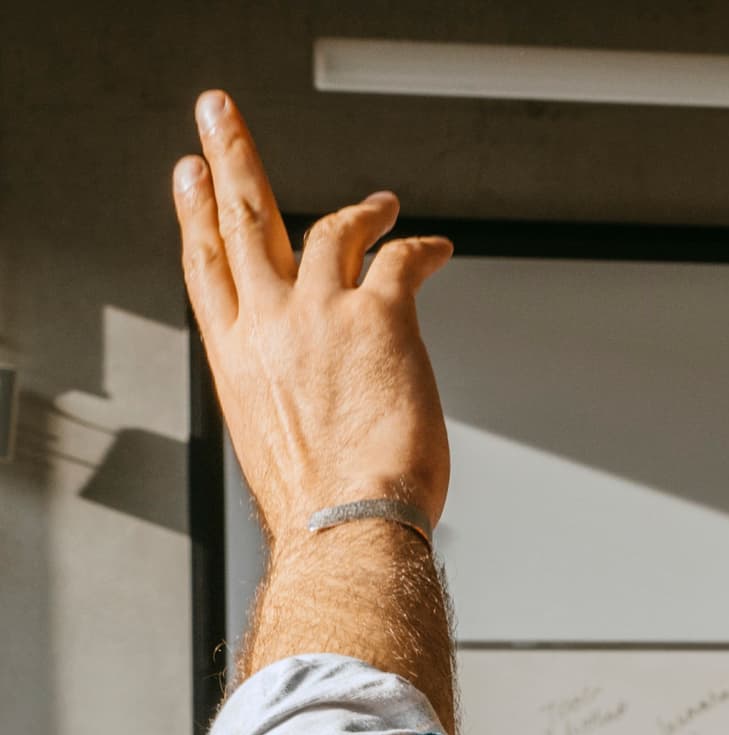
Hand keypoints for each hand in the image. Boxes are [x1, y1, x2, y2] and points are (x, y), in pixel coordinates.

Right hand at [172, 90, 453, 543]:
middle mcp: (269, 324)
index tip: (192, 176)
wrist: (346, 527)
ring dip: (358, 207)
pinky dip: (422, 248)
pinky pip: (401, 260)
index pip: (206, 267)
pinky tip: (435, 247)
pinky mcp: (379, 318)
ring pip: (328, 224)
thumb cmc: (322, 510)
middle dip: (230, 156)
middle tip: (218, 113)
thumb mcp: (276, 447)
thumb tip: (313, 410)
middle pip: (243, 218)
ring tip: (381, 203)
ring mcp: (321, 314)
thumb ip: (285, 404)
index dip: (196, 213)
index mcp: (236, 357)